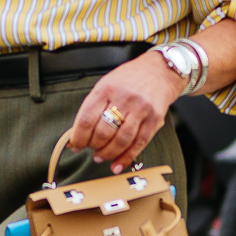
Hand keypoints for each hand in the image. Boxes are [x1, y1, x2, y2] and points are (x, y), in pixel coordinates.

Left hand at [64, 51, 182, 171]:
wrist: (160, 71)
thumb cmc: (130, 79)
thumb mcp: (107, 84)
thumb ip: (94, 106)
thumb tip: (80, 133)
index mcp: (106, 88)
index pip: (87, 118)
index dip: (79, 137)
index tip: (76, 145)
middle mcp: (124, 98)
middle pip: (103, 132)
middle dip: (93, 146)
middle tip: (91, 150)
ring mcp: (141, 109)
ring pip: (121, 140)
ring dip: (108, 154)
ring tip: (101, 157)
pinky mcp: (154, 119)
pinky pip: (139, 143)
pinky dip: (127, 157)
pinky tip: (118, 164)